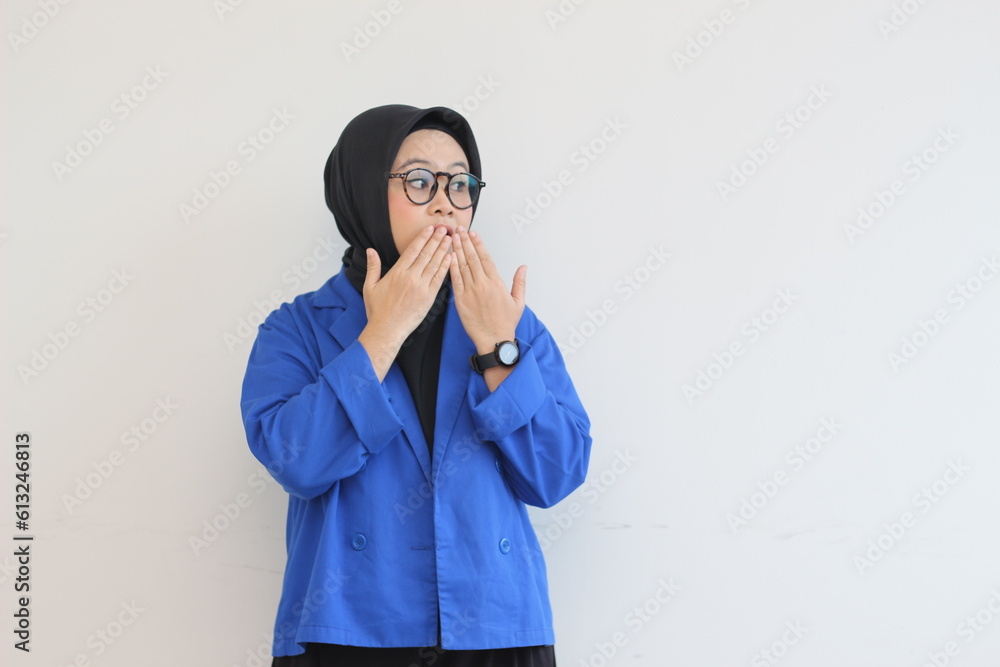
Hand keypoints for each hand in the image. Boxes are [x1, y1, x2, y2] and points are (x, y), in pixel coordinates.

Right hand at [358, 225, 451, 380]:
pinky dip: (445, 267)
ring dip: (443, 250)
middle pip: (426, 254)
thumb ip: (372, 267)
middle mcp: (410, 277)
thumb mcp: (370, 287)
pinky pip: (439, 279)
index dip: (422, 238)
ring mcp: (421, 287)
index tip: (429, 229)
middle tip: (444, 229)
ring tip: (449, 239)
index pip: (412, 250)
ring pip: (434, 264)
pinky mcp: (428, 298)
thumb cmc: (378, 311)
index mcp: (397, 272)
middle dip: (436, 240)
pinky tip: (451, 258)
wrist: (386, 330)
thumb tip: (370, 251)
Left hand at [448, 227, 525, 354]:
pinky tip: (448, 257)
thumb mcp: (518, 302)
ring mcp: (470, 292)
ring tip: (453, 238)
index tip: (474, 234)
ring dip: (457, 251)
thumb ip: (520, 282)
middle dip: (465, 242)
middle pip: (472, 258)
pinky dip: (451, 267)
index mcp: (496, 284)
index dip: (479, 244)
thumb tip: (523, 267)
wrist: (493, 340)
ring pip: (462, 267)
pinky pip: (455, 281)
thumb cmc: (505, 323)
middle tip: (460, 230)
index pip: (486, 258)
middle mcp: (482, 285)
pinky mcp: (460, 301)